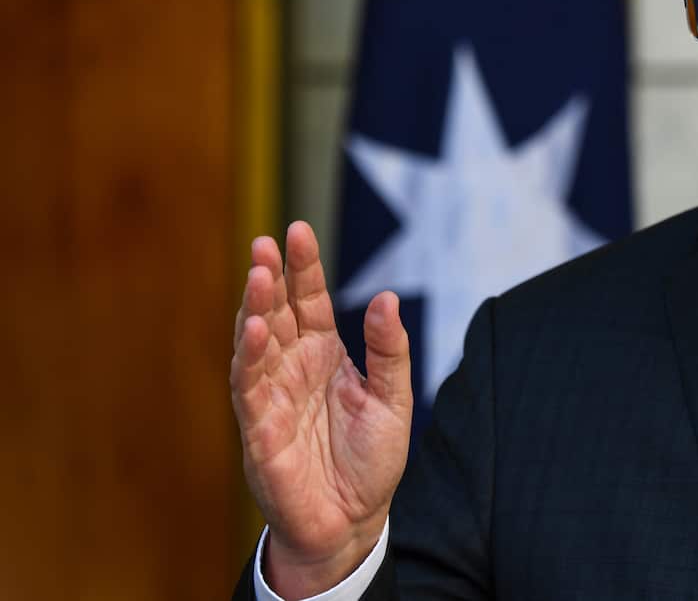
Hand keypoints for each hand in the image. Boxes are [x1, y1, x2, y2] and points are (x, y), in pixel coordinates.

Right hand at [230, 221, 412, 598]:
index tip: (297, 230)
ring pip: (255, 342)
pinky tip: (254, 327)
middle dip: (270, 276)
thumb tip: (387, 297)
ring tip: (257, 273)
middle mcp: (294, 368)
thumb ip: (389, 350)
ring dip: (254, 307)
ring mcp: (272, 395)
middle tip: (266, 242)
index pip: (309, 300)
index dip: (302, 267)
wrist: (354, 521)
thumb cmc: (371, 461)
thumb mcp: (394, 400)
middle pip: (277, 312)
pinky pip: (248, 386)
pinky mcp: (260, 428)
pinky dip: (249, 356)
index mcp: (326, 355)